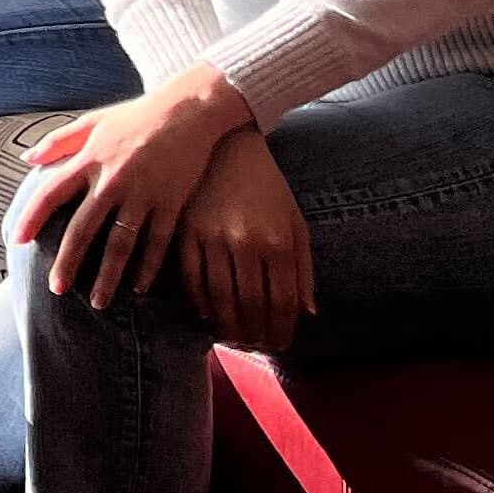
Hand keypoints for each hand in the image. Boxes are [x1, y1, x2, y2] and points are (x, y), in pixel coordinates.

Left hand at [15, 70, 250, 309]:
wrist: (189, 109)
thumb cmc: (136, 116)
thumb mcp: (93, 121)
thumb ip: (59, 141)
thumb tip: (27, 159)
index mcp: (89, 159)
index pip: (51, 193)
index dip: (32, 218)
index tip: (18, 240)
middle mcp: (112, 180)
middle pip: (83, 229)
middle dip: (68, 263)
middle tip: (57, 290)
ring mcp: (143, 194)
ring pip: (121, 245)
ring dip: (108, 276)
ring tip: (99, 302)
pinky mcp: (172, 203)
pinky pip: (158, 243)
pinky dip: (147, 268)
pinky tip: (138, 287)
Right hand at [173, 128, 312, 352]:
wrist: (229, 146)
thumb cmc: (268, 188)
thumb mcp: (296, 222)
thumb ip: (304, 269)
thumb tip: (306, 313)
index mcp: (278, 241)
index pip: (282, 304)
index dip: (281, 331)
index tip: (279, 345)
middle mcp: (246, 242)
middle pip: (251, 306)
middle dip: (255, 335)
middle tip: (255, 346)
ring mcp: (213, 237)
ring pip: (220, 298)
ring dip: (227, 326)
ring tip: (233, 337)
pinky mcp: (186, 230)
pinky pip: (191, 278)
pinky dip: (198, 302)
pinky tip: (207, 313)